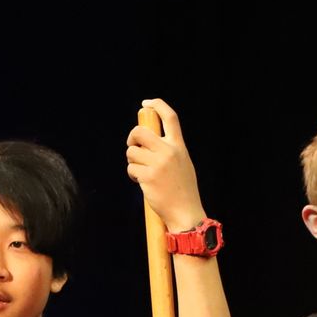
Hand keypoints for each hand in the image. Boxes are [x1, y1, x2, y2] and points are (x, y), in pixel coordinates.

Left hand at [126, 98, 206, 231]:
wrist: (185, 212)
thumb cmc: (183, 189)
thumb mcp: (183, 163)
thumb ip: (170, 149)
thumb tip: (150, 140)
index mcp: (179, 146)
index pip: (170, 117)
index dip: (157, 105)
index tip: (146, 104)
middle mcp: (169, 151)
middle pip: (140, 132)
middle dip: (132, 138)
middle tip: (134, 147)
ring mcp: (157, 164)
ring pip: (132, 151)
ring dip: (132, 160)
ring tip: (141, 171)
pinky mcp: (147, 177)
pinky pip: (131, 168)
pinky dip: (133, 174)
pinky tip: (141, 181)